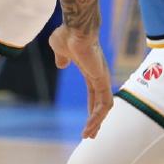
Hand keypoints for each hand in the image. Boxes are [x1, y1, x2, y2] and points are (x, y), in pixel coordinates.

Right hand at [48, 24, 111, 138]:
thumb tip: (61, 64)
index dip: (91, 109)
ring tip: (87, 136)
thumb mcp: (59, 49)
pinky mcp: (102, 80)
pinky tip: (90, 127)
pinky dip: (98, 117)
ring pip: (104, 107)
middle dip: (96, 120)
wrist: (75, 28)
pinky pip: (104, 104)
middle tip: (91, 135)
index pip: (93, 95)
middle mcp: (99, 76)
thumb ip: (61, 58)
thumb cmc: (67, 34)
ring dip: (96, 122)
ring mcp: (103, 78)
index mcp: (90, 71)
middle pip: (100, 104)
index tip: (87, 123)